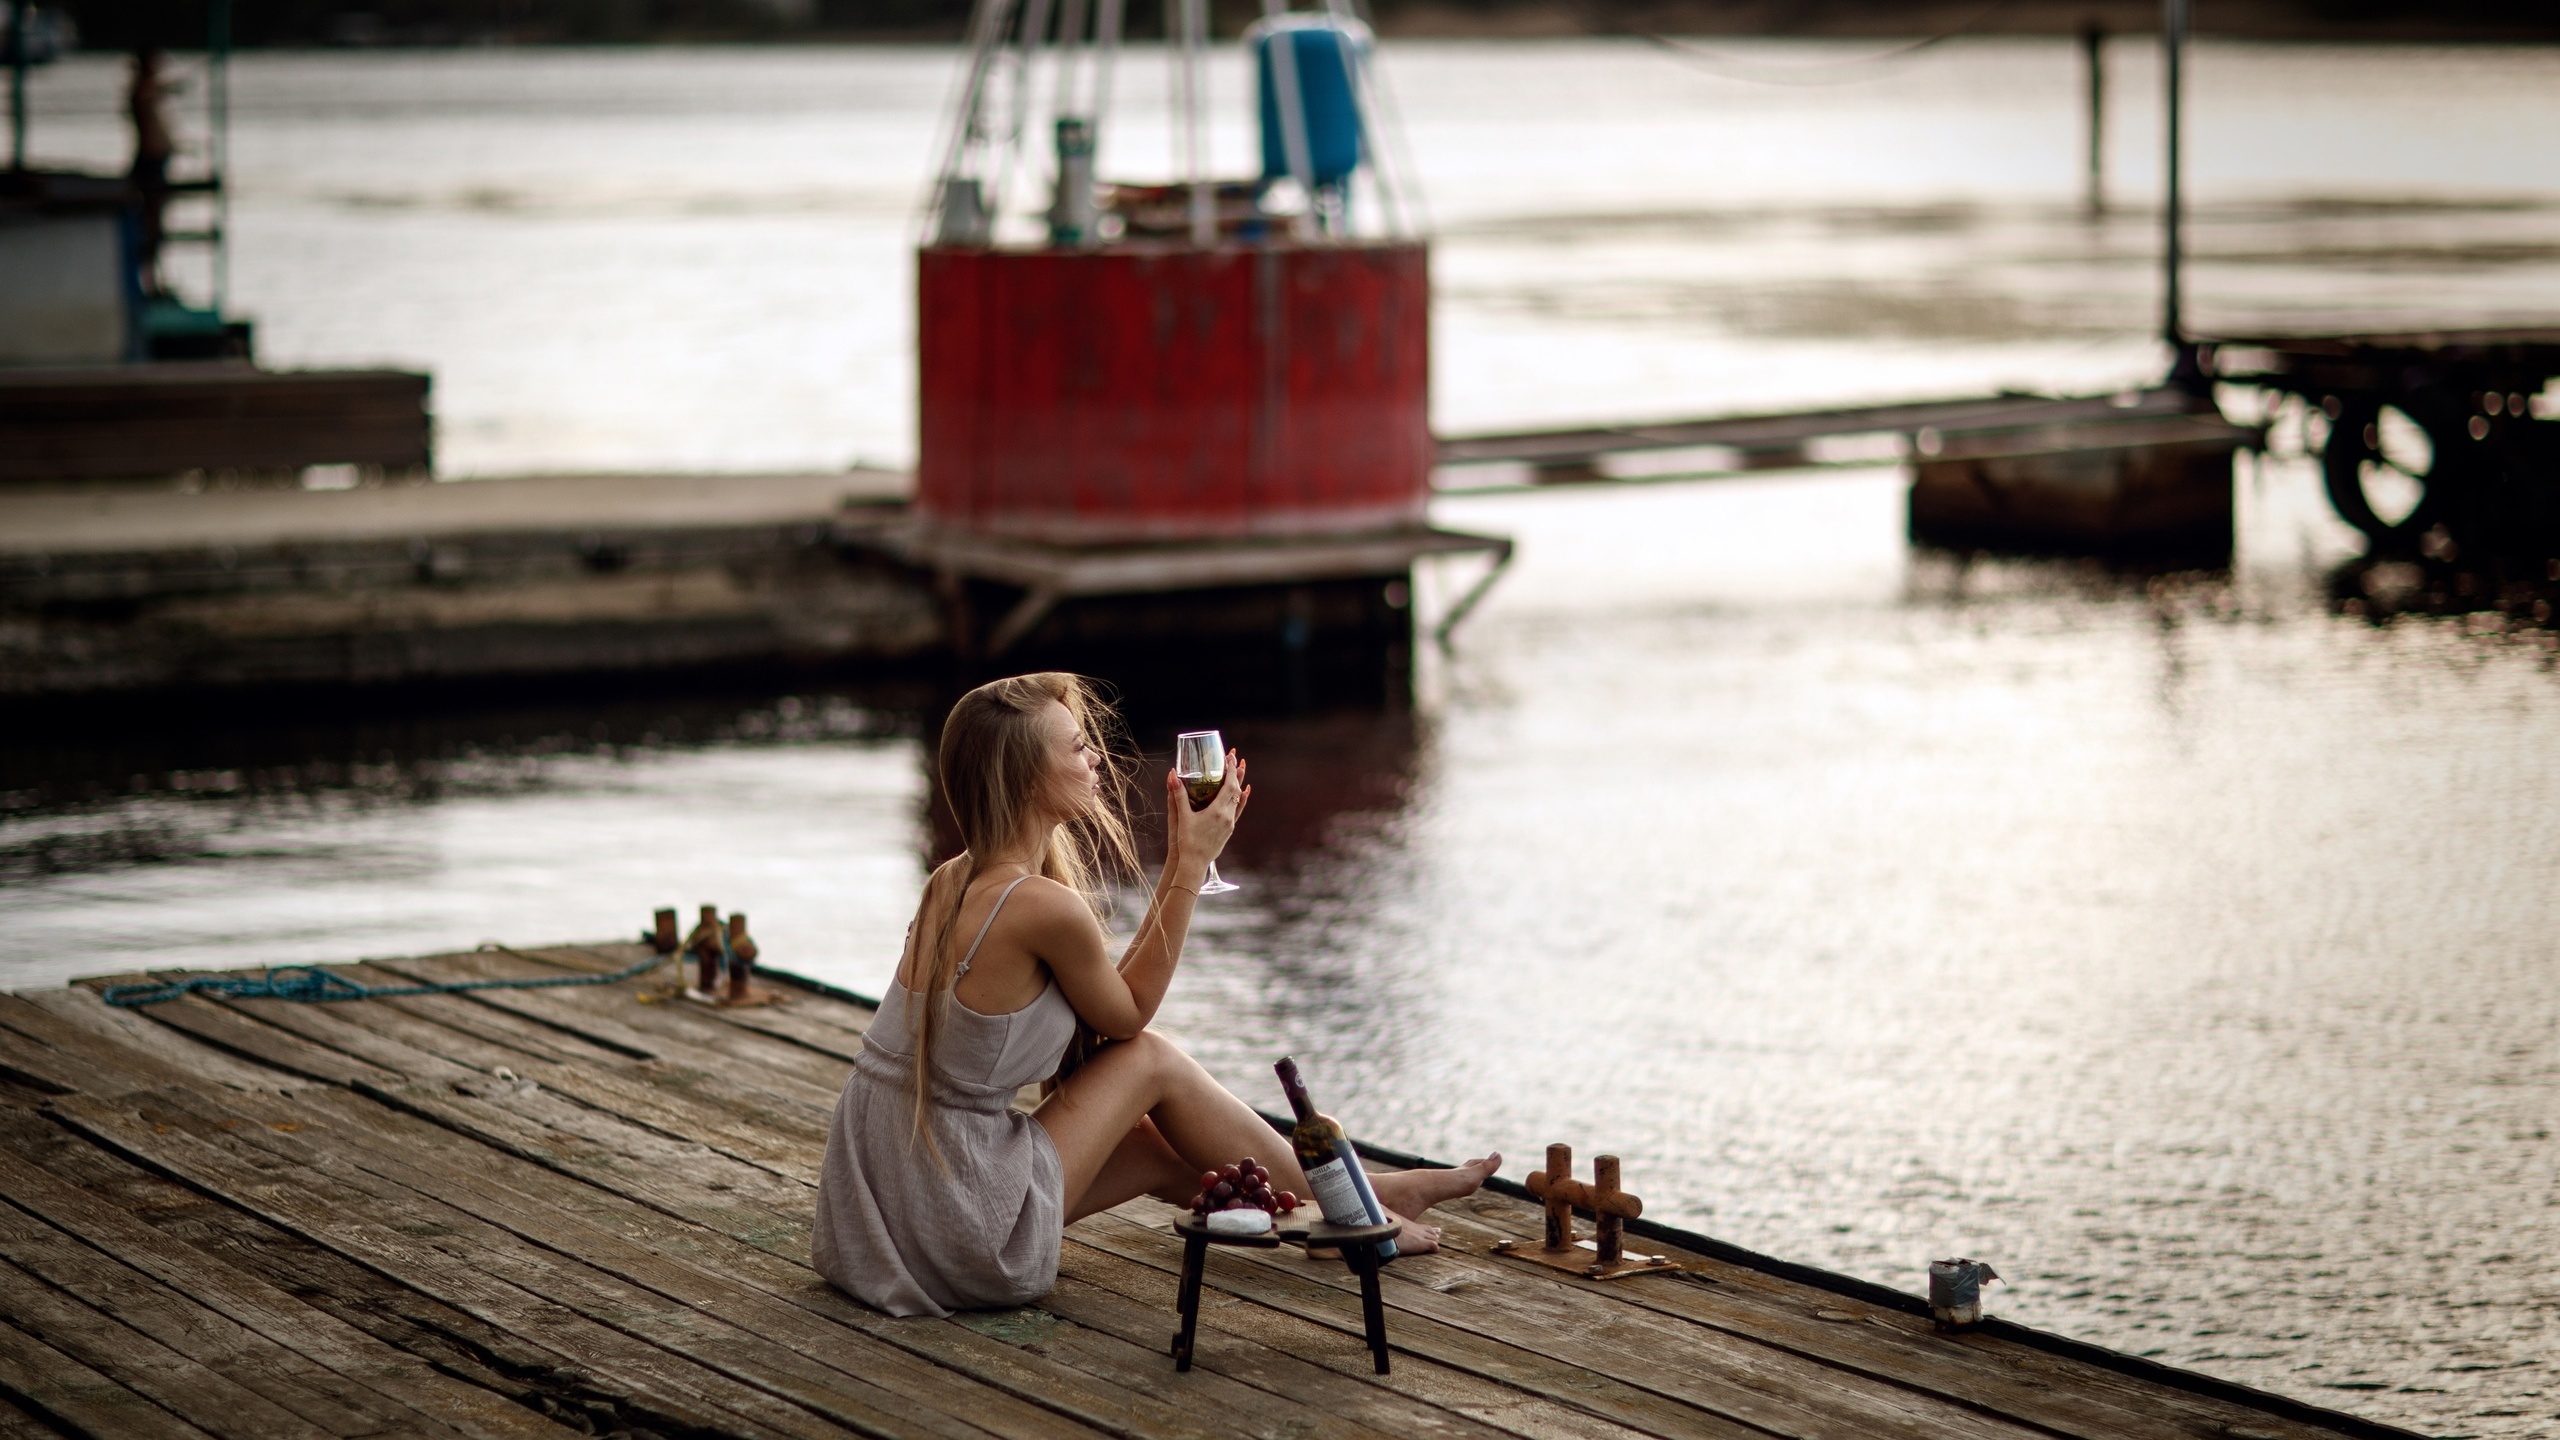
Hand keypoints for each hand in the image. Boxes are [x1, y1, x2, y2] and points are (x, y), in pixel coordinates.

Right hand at [1166, 752, 1247, 882]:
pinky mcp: (1229, 830)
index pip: (1229, 785)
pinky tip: (1244, 793)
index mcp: (1217, 811)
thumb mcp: (1181, 816)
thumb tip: (1172, 774)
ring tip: (1240, 771)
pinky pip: (1238, 810)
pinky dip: (1241, 799)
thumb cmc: (1186, 841)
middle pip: (1236, 790)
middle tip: (1234, 759)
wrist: (1194, 864)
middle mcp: (1227, 816)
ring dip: (1239, 784)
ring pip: (1238, 799)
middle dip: (1236, 773)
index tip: (1230, 756)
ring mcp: (1230, 824)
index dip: (1230, 769)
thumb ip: (1178, 794)